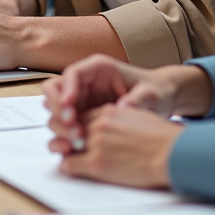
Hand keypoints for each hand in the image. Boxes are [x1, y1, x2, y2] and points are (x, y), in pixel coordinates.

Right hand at [44, 55, 212, 150]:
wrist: (159, 102)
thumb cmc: (155, 92)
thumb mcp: (150, 94)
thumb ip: (138, 99)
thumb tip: (123, 107)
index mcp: (98, 69)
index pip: (72, 74)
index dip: (66, 89)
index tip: (68, 106)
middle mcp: (84, 82)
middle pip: (55, 90)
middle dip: (58, 108)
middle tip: (72, 126)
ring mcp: (81, 99)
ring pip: (55, 108)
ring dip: (60, 124)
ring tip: (77, 139)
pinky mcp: (82, 115)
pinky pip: (64, 124)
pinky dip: (65, 134)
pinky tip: (74, 146)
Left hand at [57, 103, 183, 188]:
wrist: (171, 153)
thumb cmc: (162, 138)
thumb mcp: (138, 117)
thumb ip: (121, 117)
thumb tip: (116, 123)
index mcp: (108, 112)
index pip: (80, 114)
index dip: (74, 123)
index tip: (74, 131)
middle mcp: (99, 125)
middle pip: (68, 126)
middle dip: (62, 134)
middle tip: (62, 142)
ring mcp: (96, 143)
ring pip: (64, 144)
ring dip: (61, 149)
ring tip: (63, 154)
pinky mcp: (97, 163)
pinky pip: (70, 164)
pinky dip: (67, 166)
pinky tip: (68, 167)